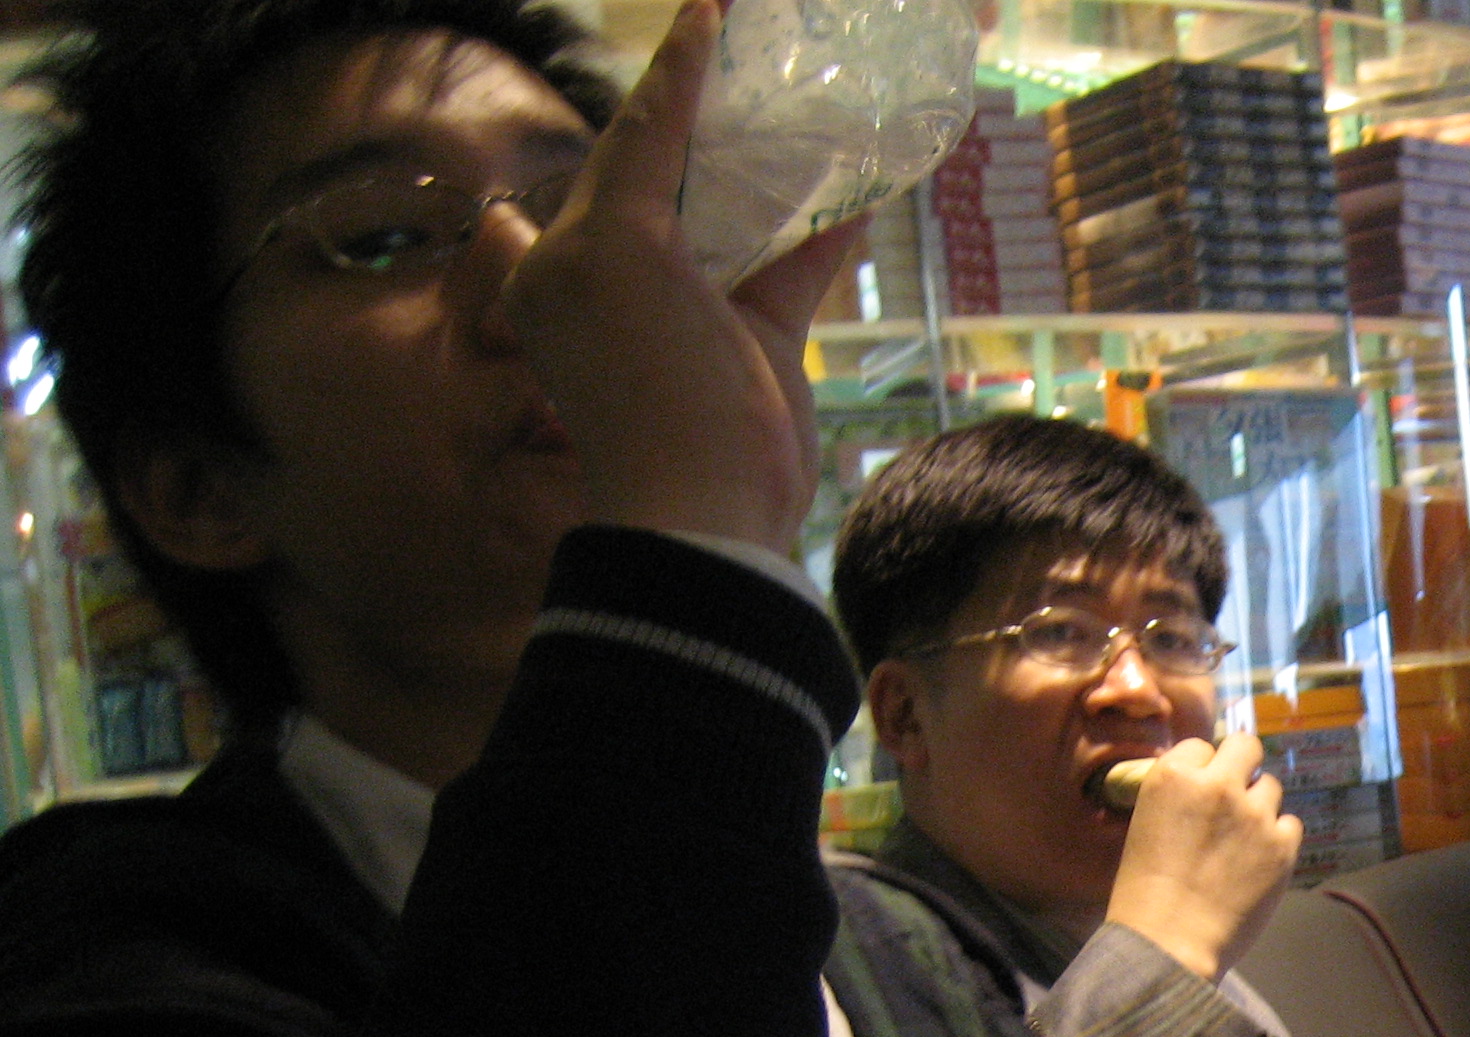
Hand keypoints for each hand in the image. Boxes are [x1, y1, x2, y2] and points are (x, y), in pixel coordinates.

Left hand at [502, 0, 870, 554]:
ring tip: (809, 98)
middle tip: (763, 53)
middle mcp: (629, 273)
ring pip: (742, 211)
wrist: (707, 514)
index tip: (708, 14)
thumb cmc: (644, 385)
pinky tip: (862, 182)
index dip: (664, 79)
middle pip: (676, 171)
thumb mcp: (618, 252)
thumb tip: (678, 55)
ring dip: (778, 161)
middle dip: (715, 117)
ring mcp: (701, 307)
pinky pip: (797, 264)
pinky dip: (828, 225)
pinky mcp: (763, 343)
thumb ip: (644, 154)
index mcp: (568, 255)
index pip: (619, 143)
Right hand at [1105, 734, 1302, 982]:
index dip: (1202, 768)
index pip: (1201, 747)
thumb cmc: (1144, 894)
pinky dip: (1278, 837)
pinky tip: (1259, 859)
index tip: (1200, 790)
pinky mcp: (1282, 845)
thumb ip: (1178, 797)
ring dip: (1259, 805)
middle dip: (1241, 765)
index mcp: (1173, 776)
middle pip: (1246, 747)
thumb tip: (1203, 787)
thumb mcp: (1146, 825)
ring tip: (1243, 838)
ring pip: (1270, 786)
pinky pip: (1291, 823)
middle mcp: (1218, 785)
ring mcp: (1255, 814)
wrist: (1169, 942)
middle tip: (1235, 792)